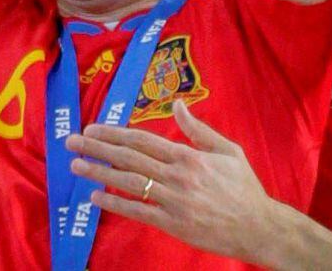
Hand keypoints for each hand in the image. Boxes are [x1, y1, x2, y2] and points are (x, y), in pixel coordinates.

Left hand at [66, 100, 272, 262]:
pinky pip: (139, 212)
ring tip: (76, 166)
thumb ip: (198, 129)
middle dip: (97, 148)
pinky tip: (96, 196)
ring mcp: (173, 202)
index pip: (142, 140)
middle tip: (72, 142)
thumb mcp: (227, 150)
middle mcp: (176, 176)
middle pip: (129, 158)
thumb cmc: (244, 187)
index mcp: (187, 155)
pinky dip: (116, 203)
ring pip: (129, 183)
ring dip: (99, 173)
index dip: (114, 133)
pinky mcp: (173, 225)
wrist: (259, 227)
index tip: (92, 128)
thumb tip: (177, 103)